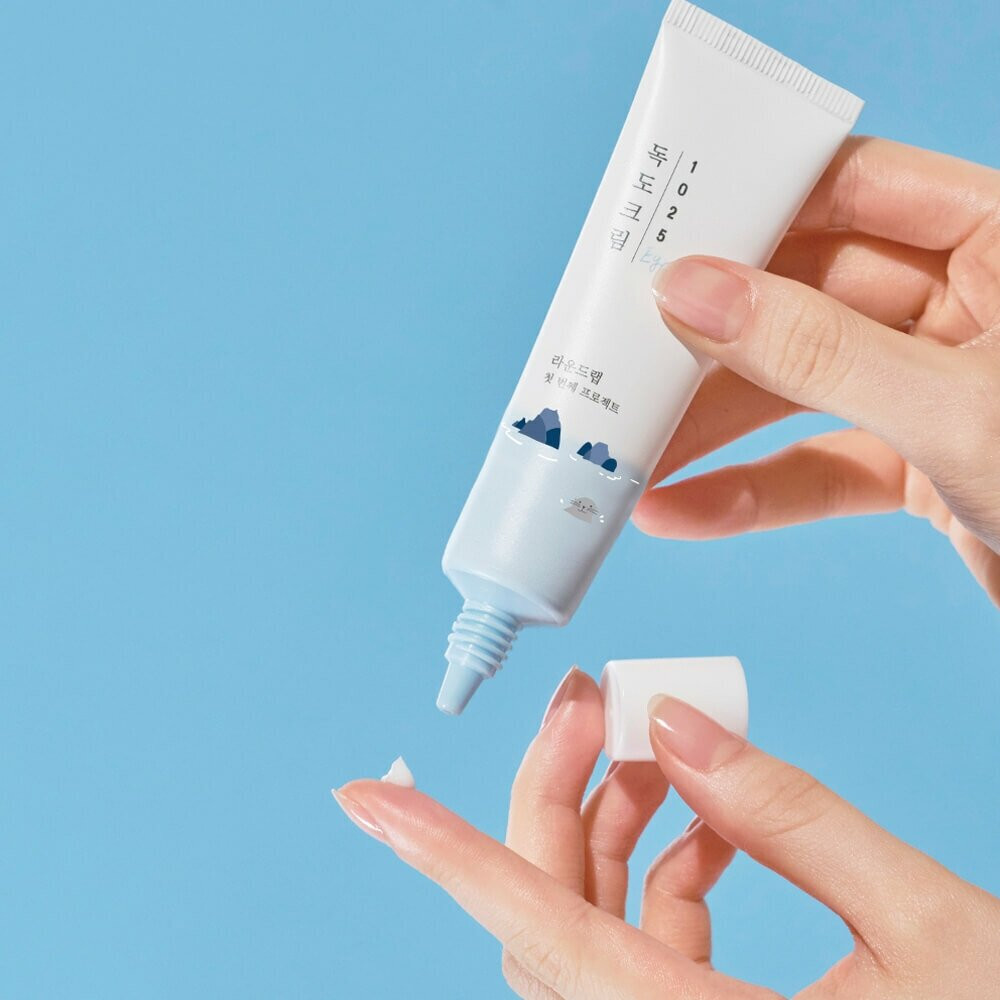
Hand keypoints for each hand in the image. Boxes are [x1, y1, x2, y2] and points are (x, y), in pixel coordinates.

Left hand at [333, 667, 999, 997]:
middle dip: (557, 791)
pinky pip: (643, 941)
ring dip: (611, 820)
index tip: (367, 799)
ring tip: (657, 742)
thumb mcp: (926, 926)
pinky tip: (708, 816)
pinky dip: (663, 865)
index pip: (544, 932)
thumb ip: (794, 817)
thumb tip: (682, 726)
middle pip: (552, 912)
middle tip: (587, 698)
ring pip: (588, 922)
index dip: (447, 854)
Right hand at [632, 137, 999, 603]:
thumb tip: (695, 294)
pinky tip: (682, 509)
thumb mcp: (958, 409)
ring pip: (801, 387)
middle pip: (807, 295)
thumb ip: (820, 351)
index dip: (756, 208)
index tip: (664, 236)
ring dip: (714, 424)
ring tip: (631, 447)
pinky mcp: (921, 462)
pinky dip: (752, 493)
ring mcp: (939, 386)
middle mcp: (968, 304)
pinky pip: (821, 467)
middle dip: (713, 338)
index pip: (856, 189)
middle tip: (624, 358)